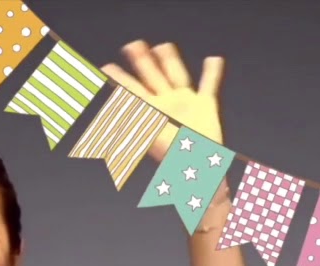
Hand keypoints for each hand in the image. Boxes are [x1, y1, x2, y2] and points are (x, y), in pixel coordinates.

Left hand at [101, 41, 225, 162]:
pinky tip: (213, 59)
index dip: (118, 79)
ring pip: (176, 76)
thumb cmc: (172, 155)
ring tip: (163, 46)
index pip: (131, 90)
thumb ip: (132, 120)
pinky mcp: (206, 106)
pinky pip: (209, 85)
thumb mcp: (147, 135)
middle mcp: (166, 105)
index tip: (105, 68)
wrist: (197, 167)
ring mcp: (185, 104)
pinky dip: (213, 73)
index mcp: (151, 112)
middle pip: (151, 77)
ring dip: (170, 61)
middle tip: (132, 45)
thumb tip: (114, 107)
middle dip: (142, 62)